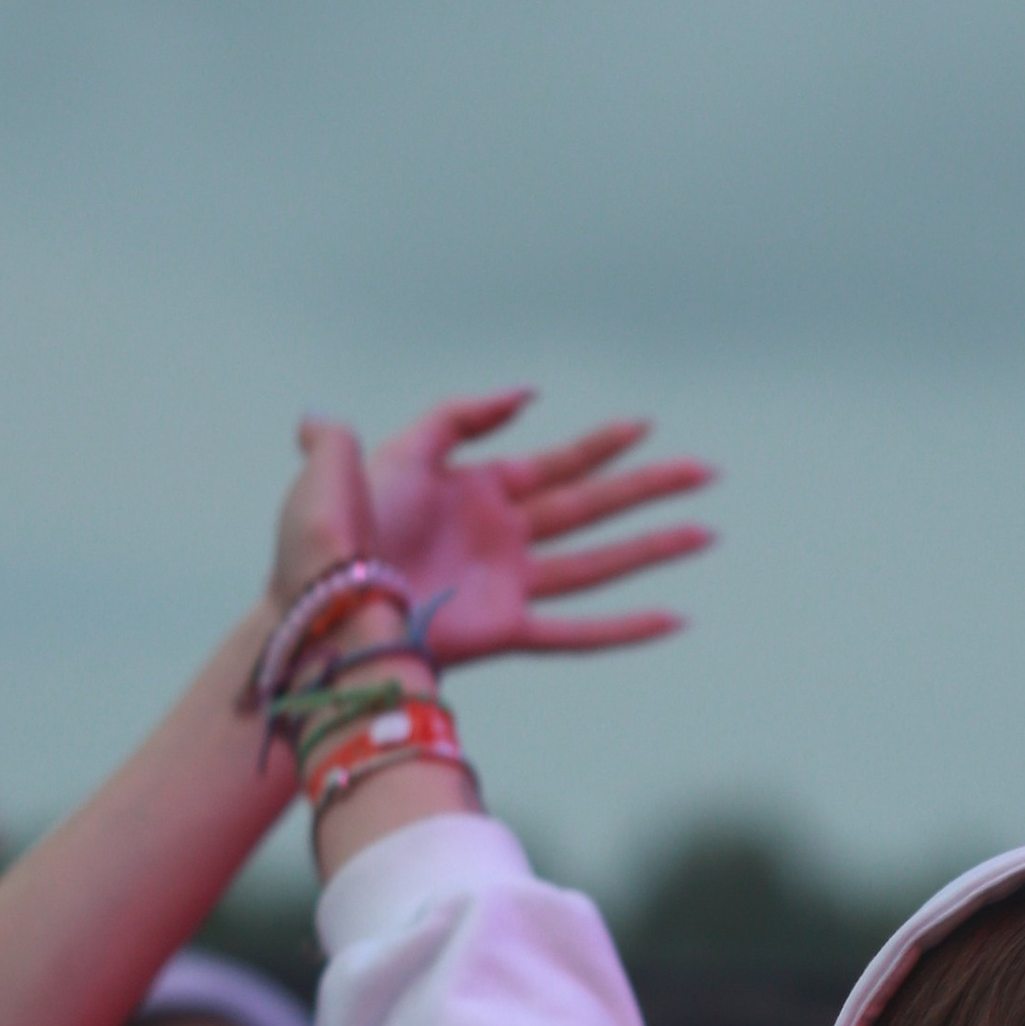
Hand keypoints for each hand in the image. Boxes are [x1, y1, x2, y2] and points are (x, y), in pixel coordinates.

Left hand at [273, 394, 713, 658]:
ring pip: (599, 562)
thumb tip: (525, 396)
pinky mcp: (504, 629)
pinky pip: (576, 630)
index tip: (646, 427)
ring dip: (653, 548)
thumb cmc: (336, 526)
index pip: (555, 462)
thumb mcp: (393, 447)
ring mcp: (507, 583)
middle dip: (649, 489)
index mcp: (475, 487)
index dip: (601, 445)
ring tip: (705, 533)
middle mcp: (501, 535)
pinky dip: (625, 628)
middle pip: (591, 507)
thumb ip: (457, 416)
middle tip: (705, 472)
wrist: (318, 600)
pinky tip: (674, 619)